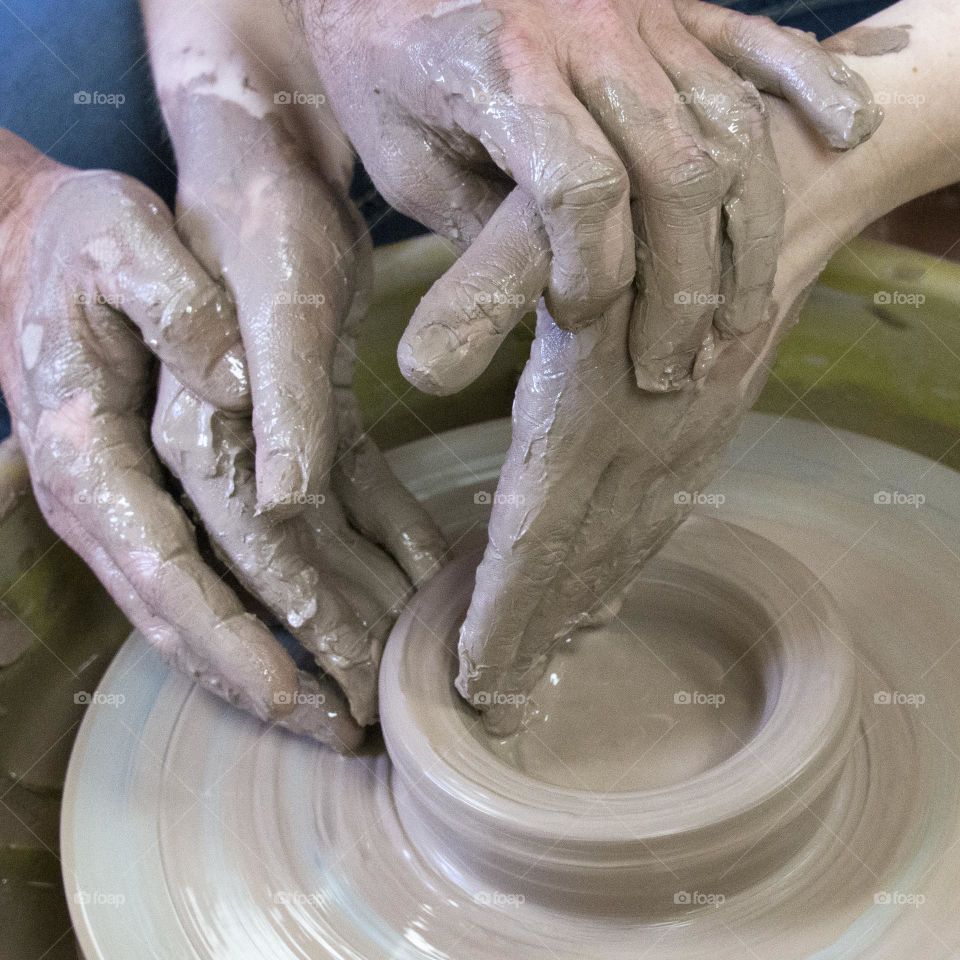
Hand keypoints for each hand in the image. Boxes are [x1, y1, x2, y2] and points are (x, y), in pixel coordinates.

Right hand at [0, 135, 359, 748]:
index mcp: (87, 454)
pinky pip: (228, 566)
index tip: (292, 691)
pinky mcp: (176, 493)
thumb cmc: (80, 241)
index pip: (164, 569)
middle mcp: (109, 504)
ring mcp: (141, 508)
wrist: (41, 242)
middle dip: (266, 681)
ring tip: (349, 712)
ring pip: (213, 607)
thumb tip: (233, 386)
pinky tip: (342, 633)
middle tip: (345, 732)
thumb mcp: (120, 242)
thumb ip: (171, 305)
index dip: (228, 637)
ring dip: (282, 663)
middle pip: (191, 617)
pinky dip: (283, 606)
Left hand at [305, 0, 880, 391]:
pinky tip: (846, 136)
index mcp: (499, 69)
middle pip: (674, 170)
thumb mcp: (405, 168)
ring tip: (737, 314)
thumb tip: (548, 305)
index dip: (590, 269)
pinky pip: (758, 43)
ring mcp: (639, 10)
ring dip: (744, 233)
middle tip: (669, 364)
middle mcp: (582, 29)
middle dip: (679, 287)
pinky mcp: (673, 1)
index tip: (578, 317)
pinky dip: (809, 90)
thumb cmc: (386, 76)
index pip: (578, 187)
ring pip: (728, 125)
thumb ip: (478, 234)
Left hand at [452, 3, 959, 733]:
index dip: (500, 607)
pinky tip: (603, 595)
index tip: (469, 672)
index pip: (531, 531)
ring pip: (624, 550)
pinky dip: (627, 567)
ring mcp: (682, 440)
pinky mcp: (707, 428)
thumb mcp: (543, 219)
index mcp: (585, 403)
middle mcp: (639, 440)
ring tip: (540, 666)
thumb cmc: (639, 191)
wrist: (776, 183)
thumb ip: (483, 292)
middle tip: (493, 698)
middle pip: (575, 561)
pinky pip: (663, 519)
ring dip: (579, 611)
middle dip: (531, 632)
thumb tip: (416, 368)